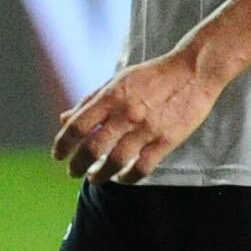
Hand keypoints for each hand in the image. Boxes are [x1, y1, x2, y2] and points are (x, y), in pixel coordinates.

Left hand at [52, 48, 225, 185]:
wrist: (193, 71)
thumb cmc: (152, 76)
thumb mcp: (117, 81)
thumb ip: (90, 101)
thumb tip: (63, 119)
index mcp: (111, 97)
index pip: (77, 126)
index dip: (63, 144)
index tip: (58, 155)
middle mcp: (125, 114)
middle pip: (93, 148)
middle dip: (78, 165)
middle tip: (73, 172)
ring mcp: (147, 129)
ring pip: (116, 162)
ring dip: (101, 175)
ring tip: (95, 178)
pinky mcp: (167, 140)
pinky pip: (143, 167)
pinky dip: (129, 177)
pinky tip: (122, 178)